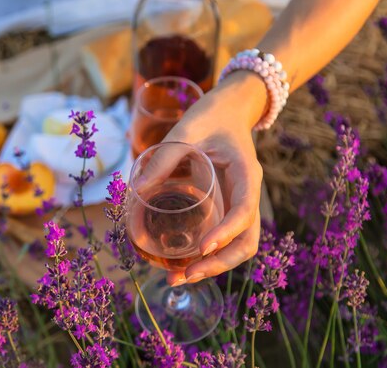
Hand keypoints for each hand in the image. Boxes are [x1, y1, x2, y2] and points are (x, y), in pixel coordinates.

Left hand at [161, 72, 267, 285]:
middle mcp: (248, 193)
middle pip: (247, 241)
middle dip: (219, 263)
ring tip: (179, 278)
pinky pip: (226, 238)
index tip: (202, 248)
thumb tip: (137, 191)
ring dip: (214, 266)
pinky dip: (210, 256)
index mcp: (246, 173)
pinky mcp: (229, 207)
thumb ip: (164, 157)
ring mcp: (241, 203)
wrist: (229, 109)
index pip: (244, 210)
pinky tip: (183, 264)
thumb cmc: (210, 116)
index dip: (226, 233)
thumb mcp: (186, 129)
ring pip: (240, 246)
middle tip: (185, 275)